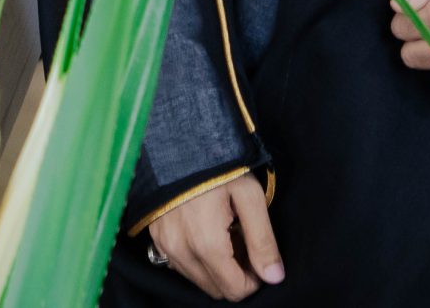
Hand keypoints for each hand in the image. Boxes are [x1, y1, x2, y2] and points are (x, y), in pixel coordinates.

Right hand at [148, 173, 281, 299]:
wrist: (174, 139)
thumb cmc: (215, 163)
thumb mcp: (248, 195)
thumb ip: (262, 240)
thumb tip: (274, 276)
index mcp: (206, 244)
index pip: (235, 290)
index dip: (254, 279)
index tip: (258, 255)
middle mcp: (181, 251)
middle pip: (216, 289)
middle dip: (235, 274)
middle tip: (242, 240)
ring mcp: (164, 245)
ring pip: (197, 279)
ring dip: (216, 267)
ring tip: (225, 232)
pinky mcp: (155, 237)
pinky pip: (180, 264)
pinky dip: (197, 257)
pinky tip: (205, 231)